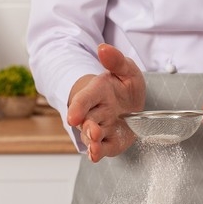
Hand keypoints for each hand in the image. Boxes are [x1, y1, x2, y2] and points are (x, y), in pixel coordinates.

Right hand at [67, 44, 145, 161]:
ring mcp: (102, 128)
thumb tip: (103, 48)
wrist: (130, 104)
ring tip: (94, 146)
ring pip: (92, 136)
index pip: (84, 99)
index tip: (72, 116)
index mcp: (98, 92)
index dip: (77, 107)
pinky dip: (98, 153)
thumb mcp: (126, 69)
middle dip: (87, 127)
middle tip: (92, 131)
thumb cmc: (124, 87)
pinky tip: (95, 156)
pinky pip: (103, 148)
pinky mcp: (110, 141)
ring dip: (92, 141)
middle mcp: (96, 112)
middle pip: (86, 120)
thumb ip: (116, 60)